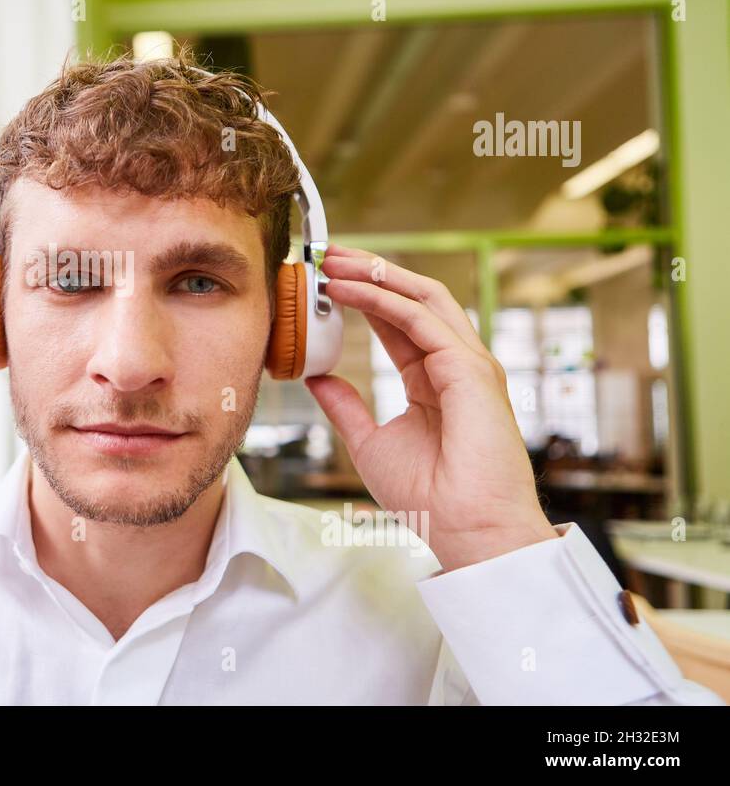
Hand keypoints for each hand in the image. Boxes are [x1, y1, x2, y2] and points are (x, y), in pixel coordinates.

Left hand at [304, 244, 555, 570]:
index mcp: (434, 379)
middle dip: (370, 272)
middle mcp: (454, 364)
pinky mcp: (470, 370)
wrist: (466, 530)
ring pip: (422, 298)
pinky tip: (348, 291)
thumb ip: (345, 406)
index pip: (397, 322)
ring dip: (376, 274)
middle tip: (327, 255)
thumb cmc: (429, 497)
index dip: (363, 296)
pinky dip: (382, 300)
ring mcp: (467, 364)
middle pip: (412, 299)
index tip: (324, 281)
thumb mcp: (369, 442)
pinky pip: (421, 320)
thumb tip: (315, 377)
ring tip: (334, 261)